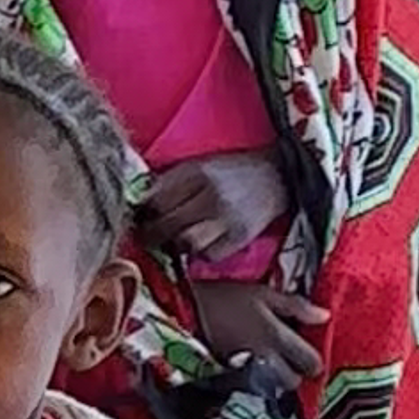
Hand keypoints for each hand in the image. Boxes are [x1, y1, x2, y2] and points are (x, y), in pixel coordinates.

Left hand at [137, 143, 291, 265]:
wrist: (278, 175)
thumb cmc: (234, 170)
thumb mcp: (201, 163)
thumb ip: (172, 181)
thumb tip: (142, 202)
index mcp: (198, 171)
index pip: (157, 198)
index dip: (143, 210)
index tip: (140, 214)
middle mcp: (212, 195)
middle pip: (168, 223)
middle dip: (151, 233)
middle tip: (146, 235)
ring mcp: (227, 218)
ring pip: (187, 242)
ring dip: (175, 244)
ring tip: (174, 239)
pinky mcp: (240, 237)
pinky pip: (209, 255)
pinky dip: (200, 253)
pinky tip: (201, 243)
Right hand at [184, 265, 329, 389]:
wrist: (182, 311)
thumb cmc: (223, 298)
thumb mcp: (262, 293)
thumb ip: (295, 306)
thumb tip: (325, 317)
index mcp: (276, 336)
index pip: (311, 363)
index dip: (312, 359)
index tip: (304, 349)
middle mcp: (265, 360)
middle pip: (293, 382)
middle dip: (293, 372)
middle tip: (286, 356)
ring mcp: (246, 373)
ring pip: (274, 389)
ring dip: (275, 379)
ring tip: (267, 360)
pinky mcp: (230, 380)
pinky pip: (254, 388)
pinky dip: (257, 381)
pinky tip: (250, 365)